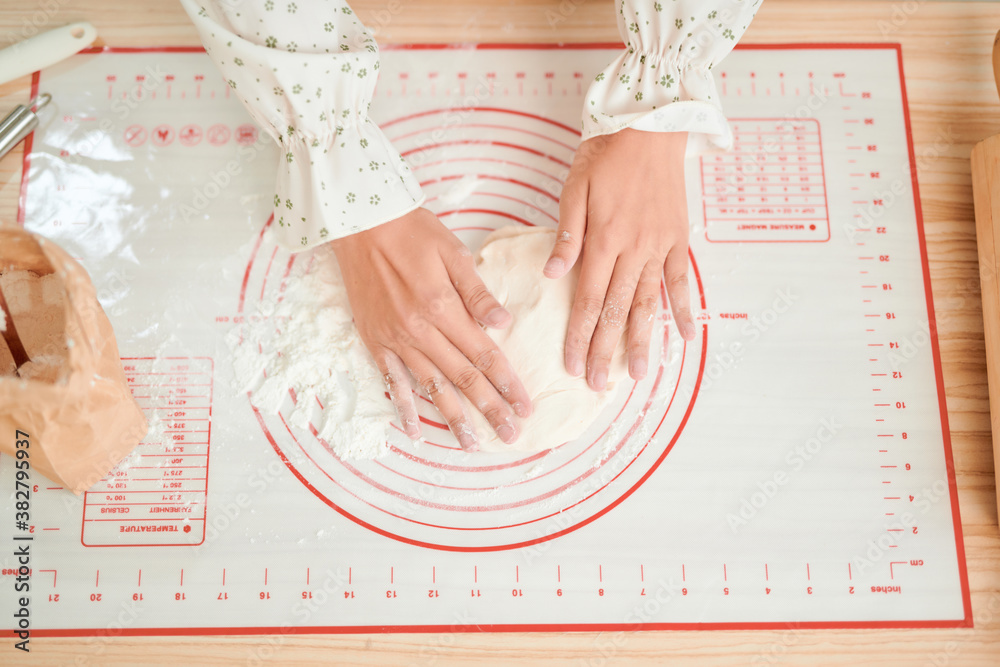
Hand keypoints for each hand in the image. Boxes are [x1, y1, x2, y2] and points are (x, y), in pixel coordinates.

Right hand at [331, 208, 531, 450]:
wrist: (358, 224)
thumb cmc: (410, 231)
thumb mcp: (452, 252)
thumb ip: (477, 293)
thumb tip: (503, 325)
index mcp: (442, 307)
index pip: (483, 355)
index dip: (507, 383)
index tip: (525, 406)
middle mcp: (419, 331)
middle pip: (462, 378)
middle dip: (490, 409)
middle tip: (511, 435)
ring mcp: (394, 339)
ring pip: (430, 387)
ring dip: (453, 418)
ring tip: (471, 443)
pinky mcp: (375, 341)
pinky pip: (391, 381)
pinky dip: (403, 407)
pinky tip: (414, 431)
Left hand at [544, 129, 694, 389]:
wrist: (650, 125)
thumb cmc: (604, 156)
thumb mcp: (573, 190)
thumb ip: (566, 236)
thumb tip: (552, 276)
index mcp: (603, 239)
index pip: (587, 299)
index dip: (580, 335)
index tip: (574, 365)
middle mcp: (633, 249)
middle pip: (617, 309)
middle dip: (607, 350)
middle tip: (600, 384)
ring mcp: (659, 246)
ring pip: (649, 303)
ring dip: (643, 340)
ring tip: (639, 374)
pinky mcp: (678, 239)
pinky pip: (681, 281)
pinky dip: (683, 309)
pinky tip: (684, 337)